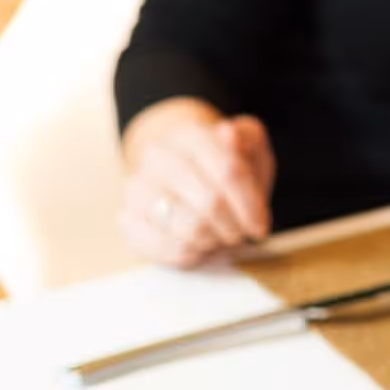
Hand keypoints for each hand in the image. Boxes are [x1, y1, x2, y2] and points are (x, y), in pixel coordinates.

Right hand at [120, 97, 274, 266]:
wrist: (182, 176)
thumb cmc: (222, 166)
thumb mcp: (248, 146)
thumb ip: (247, 139)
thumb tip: (228, 135)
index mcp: (190, 135)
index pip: (229, 170)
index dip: (251, 204)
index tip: (260, 224)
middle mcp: (157, 157)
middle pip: (210, 203)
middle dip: (235, 225)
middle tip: (241, 232)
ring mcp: (137, 189)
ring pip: (191, 229)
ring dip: (216, 240)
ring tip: (220, 236)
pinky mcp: (129, 221)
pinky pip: (172, 249)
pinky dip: (196, 254)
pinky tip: (200, 245)